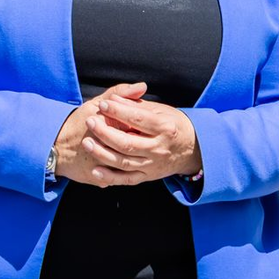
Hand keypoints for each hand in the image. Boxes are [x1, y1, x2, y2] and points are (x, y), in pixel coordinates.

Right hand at [53, 82, 148, 185]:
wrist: (56, 146)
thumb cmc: (79, 122)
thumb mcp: (96, 103)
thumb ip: (121, 93)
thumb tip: (143, 86)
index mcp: (106, 124)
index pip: (134, 123)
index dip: (144, 124)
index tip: (150, 123)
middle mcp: (103, 145)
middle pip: (133, 145)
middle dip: (143, 142)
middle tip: (148, 138)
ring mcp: (101, 164)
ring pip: (127, 164)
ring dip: (137, 159)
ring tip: (144, 152)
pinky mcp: (98, 178)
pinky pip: (118, 177)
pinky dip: (127, 172)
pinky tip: (134, 165)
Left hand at [79, 92, 201, 186]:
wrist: (191, 149)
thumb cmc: (172, 124)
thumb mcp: (160, 110)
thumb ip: (136, 105)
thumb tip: (114, 99)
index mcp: (165, 127)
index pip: (138, 119)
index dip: (119, 111)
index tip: (103, 104)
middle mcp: (159, 148)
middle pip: (128, 142)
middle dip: (105, 132)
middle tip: (90, 121)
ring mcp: (152, 164)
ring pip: (124, 162)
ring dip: (103, 153)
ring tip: (87, 143)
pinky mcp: (147, 176)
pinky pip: (126, 179)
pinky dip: (110, 177)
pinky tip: (95, 171)